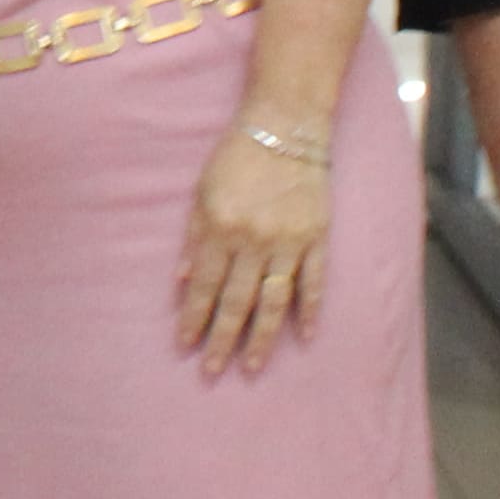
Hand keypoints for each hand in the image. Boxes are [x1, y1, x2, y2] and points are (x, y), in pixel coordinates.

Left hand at [177, 123, 329, 371]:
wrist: (286, 126)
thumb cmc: (237, 156)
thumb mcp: (202, 191)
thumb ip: (194, 237)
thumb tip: (182, 281)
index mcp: (221, 228)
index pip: (204, 286)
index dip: (193, 318)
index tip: (184, 346)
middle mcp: (254, 241)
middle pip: (236, 302)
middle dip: (221, 340)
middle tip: (211, 372)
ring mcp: (289, 242)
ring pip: (273, 301)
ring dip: (261, 338)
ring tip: (251, 367)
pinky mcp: (317, 238)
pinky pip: (314, 282)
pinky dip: (310, 311)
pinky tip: (303, 338)